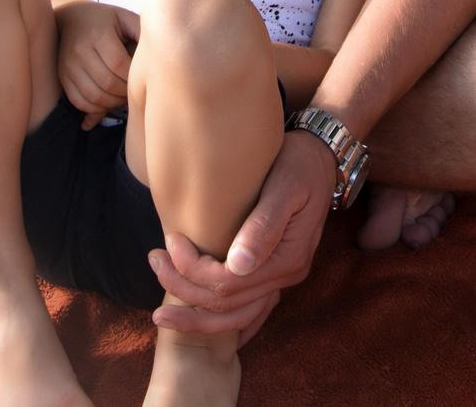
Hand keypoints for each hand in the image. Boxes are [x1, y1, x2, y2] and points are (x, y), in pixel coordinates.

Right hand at [53, 0, 139, 128]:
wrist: (70, 17)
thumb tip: (159, 53)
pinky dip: (95, 108)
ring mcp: (68, 65)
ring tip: (121, 97)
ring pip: (93, 96)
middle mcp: (80, 51)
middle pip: (107, 83)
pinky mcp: (62, 77)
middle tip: (133, 92)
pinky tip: (106, 101)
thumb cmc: (105, 19)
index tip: (140, 78)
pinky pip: (79, 101)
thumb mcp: (124, 18)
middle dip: (124, 93)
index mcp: (98, 35)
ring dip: (111, 103)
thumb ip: (141, 33)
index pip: (118, 64)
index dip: (132, 77)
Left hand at [146, 128, 334, 341]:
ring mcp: (281, 277)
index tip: (171, 240)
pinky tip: (193, 318)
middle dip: (183, 290)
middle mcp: (286, 275)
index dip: (193, 269)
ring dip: (195, 314)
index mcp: (288, 257)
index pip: (230, 283)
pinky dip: (216, 318)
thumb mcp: (285, 185)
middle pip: (227, 304)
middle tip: (153, 261)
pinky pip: (244, 309)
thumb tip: (237, 263)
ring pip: (234, 316)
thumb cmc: (300, 163)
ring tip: (160, 309)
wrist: (321, 157)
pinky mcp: (272, 271)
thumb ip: (264, 224)